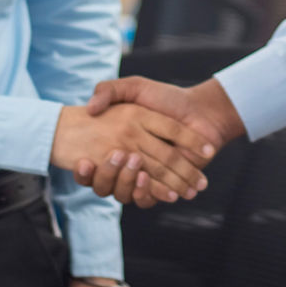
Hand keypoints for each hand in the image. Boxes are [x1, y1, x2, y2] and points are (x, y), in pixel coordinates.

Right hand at [50, 103, 212, 202]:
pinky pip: (146, 199)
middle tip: (117, 156)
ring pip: (124, 191)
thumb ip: (109, 91)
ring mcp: (143, 175)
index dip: (84, 171)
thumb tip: (90, 109)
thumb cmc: (168, 97)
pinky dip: (150, 194)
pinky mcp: (161, 187)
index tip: (83, 163)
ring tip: (136, 168)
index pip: (91, 166)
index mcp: (116, 143)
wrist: (202, 112)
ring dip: (127, 183)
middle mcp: (127, 160)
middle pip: (107, 179)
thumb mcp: (134, 87)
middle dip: (108, 173)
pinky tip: (149, 182)